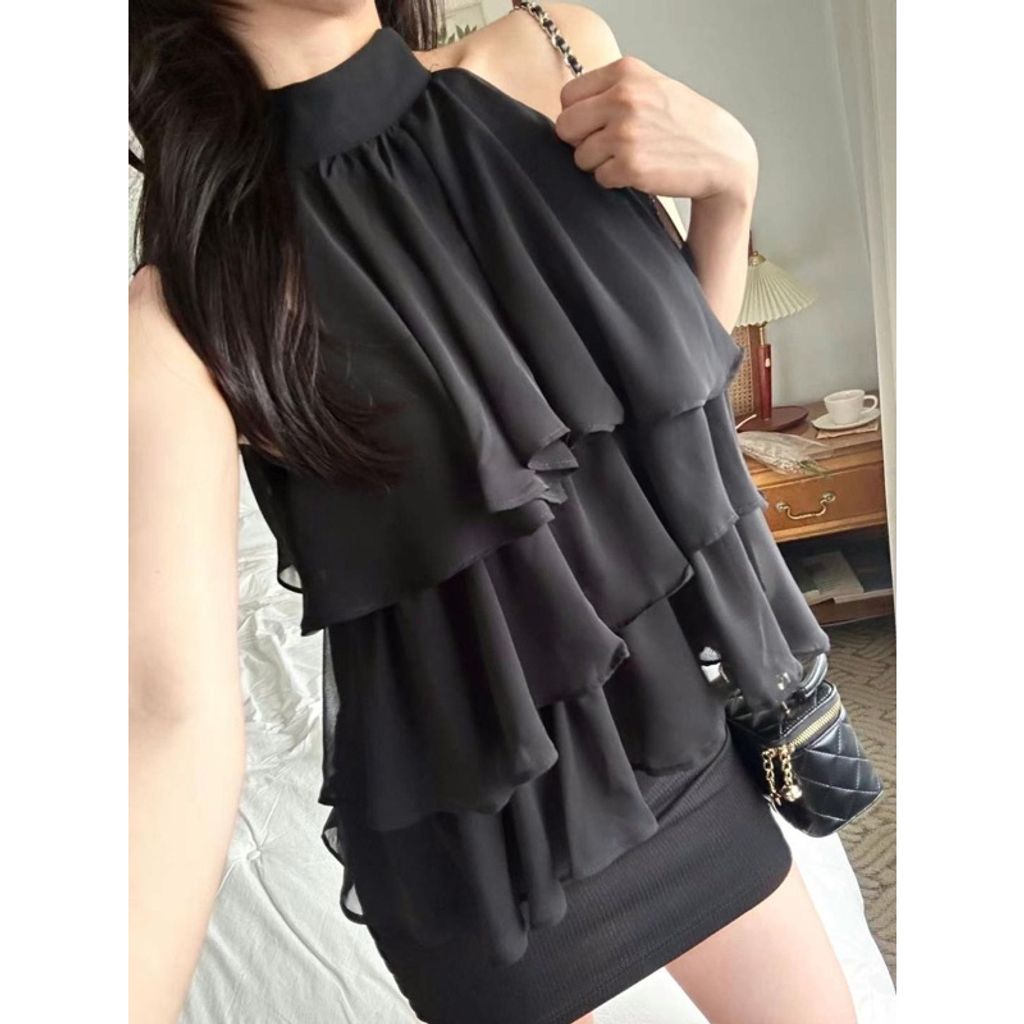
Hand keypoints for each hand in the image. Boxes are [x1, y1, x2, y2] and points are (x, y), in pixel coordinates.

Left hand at [553, 55, 757, 202]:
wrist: (722, 154)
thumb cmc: (684, 123)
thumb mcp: (651, 87)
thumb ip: (612, 90)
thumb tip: (569, 111)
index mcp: (625, 73)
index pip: (568, 96)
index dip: (578, 116)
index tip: (596, 126)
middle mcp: (623, 97)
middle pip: (566, 127)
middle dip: (581, 141)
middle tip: (607, 147)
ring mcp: (626, 132)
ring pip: (580, 156)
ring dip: (599, 163)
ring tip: (629, 157)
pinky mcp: (630, 165)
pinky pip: (599, 177)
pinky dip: (615, 179)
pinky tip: (639, 170)